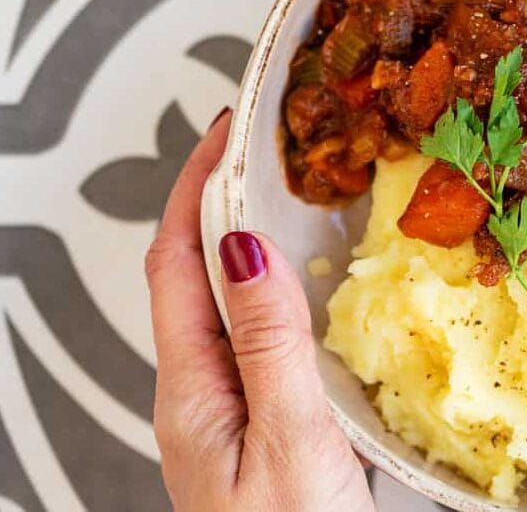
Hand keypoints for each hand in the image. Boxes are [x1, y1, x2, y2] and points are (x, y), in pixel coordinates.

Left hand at [145, 109, 374, 511]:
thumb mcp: (288, 439)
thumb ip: (267, 344)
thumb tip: (243, 248)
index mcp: (194, 390)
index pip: (178, 262)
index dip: (195, 187)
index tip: (225, 129)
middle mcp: (201, 395)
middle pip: (191, 275)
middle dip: (215, 200)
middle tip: (257, 147)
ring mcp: (228, 413)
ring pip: (225, 305)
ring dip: (244, 242)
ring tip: (282, 197)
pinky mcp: (260, 428)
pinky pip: (255, 338)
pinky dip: (274, 291)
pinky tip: (307, 290)